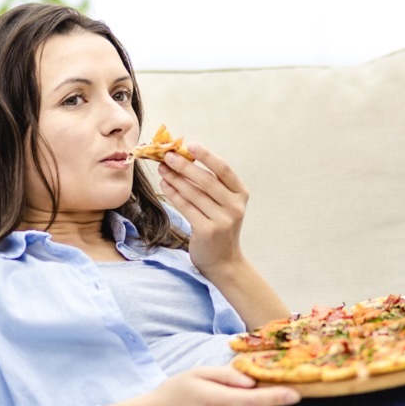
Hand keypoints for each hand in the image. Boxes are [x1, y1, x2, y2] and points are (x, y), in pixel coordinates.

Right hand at [144, 366, 299, 405]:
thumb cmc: (176, 391)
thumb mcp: (198, 373)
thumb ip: (227, 375)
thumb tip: (253, 382)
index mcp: (213, 400)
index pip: (254, 401)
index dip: (278, 397)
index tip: (296, 395)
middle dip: (269, 405)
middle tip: (263, 393)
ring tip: (238, 403)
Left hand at [158, 144, 248, 274]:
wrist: (222, 260)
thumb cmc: (219, 226)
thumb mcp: (223, 204)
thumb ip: (211, 184)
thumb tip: (184, 159)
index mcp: (241, 194)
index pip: (224, 169)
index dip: (207, 156)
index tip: (190, 144)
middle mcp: (235, 206)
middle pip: (207, 180)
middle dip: (185, 166)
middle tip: (168, 156)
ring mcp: (222, 220)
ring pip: (194, 194)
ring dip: (175, 179)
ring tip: (162, 169)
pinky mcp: (207, 230)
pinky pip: (186, 207)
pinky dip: (174, 194)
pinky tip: (165, 185)